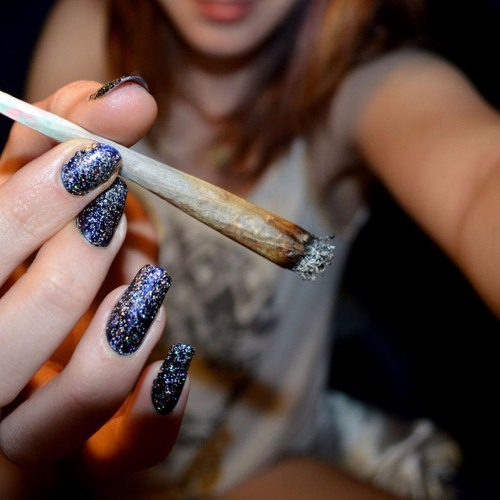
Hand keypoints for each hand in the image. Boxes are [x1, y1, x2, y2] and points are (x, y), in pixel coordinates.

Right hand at [0, 80, 189, 480]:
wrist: (72, 320)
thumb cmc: (59, 245)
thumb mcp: (61, 188)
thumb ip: (71, 136)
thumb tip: (127, 92)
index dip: (26, 200)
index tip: (97, 156)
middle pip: (10, 332)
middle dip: (74, 261)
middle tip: (116, 211)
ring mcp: (28, 416)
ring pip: (65, 406)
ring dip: (120, 332)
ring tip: (148, 283)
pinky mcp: (84, 448)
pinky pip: (120, 455)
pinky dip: (152, 414)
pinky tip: (173, 364)